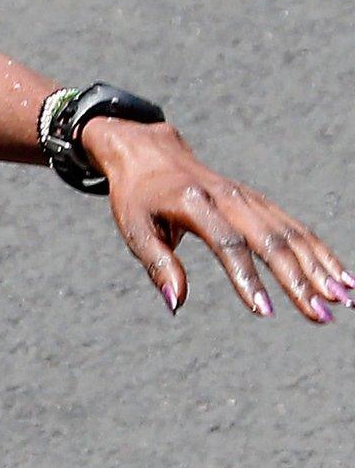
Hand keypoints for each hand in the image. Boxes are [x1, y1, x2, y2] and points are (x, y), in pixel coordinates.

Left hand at [83, 117, 350, 321]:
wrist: (148, 151)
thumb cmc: (137, 196)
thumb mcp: (133, 227)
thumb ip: (157, 264)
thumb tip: (176, 304)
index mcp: (193, 202)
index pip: (228, 244)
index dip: (247, 279)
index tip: (264, 311)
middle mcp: (228, 197)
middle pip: (270, 240)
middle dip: (298, 280)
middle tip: (319, 316)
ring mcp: (248, 197)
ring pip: (291, 233)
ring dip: (319, 268)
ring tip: (342, 300)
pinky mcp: (259, 201)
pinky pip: (295, 227)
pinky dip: (320, 252)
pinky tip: (341, 277)